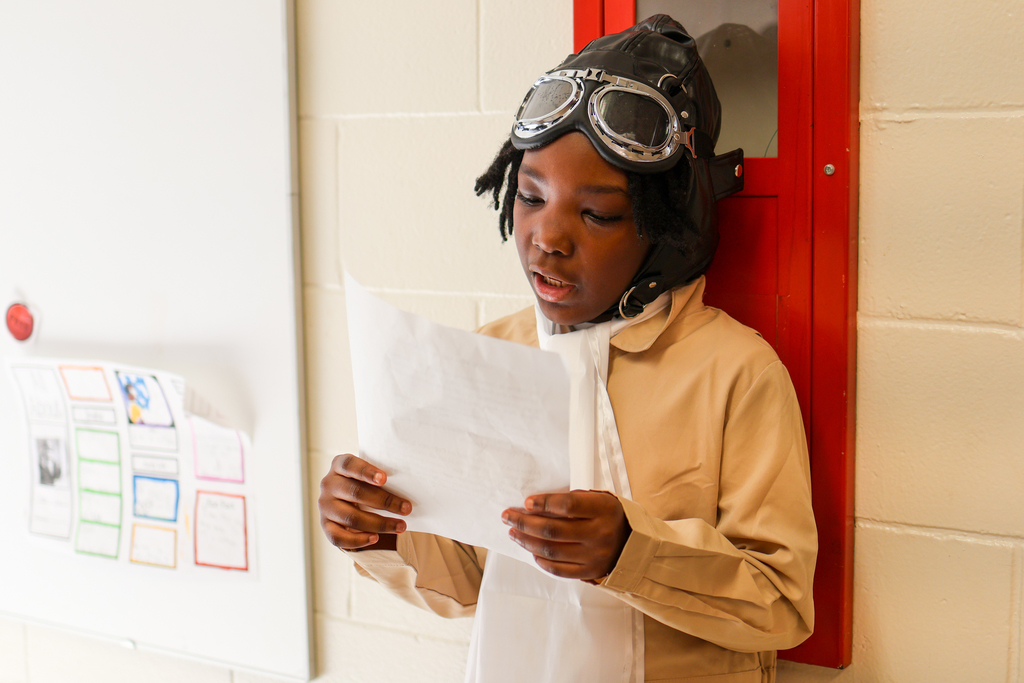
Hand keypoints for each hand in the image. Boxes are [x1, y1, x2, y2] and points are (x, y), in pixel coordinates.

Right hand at [318, 453, 410, 550]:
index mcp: (338, 465)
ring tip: (400, 526)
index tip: (384, 479)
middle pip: (355, 492)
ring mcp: (325, 506)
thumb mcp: (369, 476)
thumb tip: (407, 488)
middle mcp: (328, 484)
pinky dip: (358, 540)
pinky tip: (376, 538)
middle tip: (406, 508)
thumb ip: (379, 479)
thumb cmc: (365, 484)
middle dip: (384, 501)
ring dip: (379, 523)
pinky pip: (338, 537)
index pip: (349, 465)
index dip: (366, 471)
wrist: (348, 500)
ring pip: (351, 517)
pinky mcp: (325, 525)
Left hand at [502, 490, 630, 580]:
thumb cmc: (608, 515)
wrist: (633, 543)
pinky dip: (541, 559)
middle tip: (508, 516)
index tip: (526, 502)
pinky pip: (558, 569)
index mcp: (603, 510)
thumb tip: (535, 505)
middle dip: (524, 522)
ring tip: (513, 532)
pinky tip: (531, 550)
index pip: (568, 505)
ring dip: (527, 541)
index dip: (544, 503)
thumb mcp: (598, 500)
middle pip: (553, 530)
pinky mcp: (589, 572)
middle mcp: (599, 534)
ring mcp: (594, 556)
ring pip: (551, 550)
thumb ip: (572, 501)